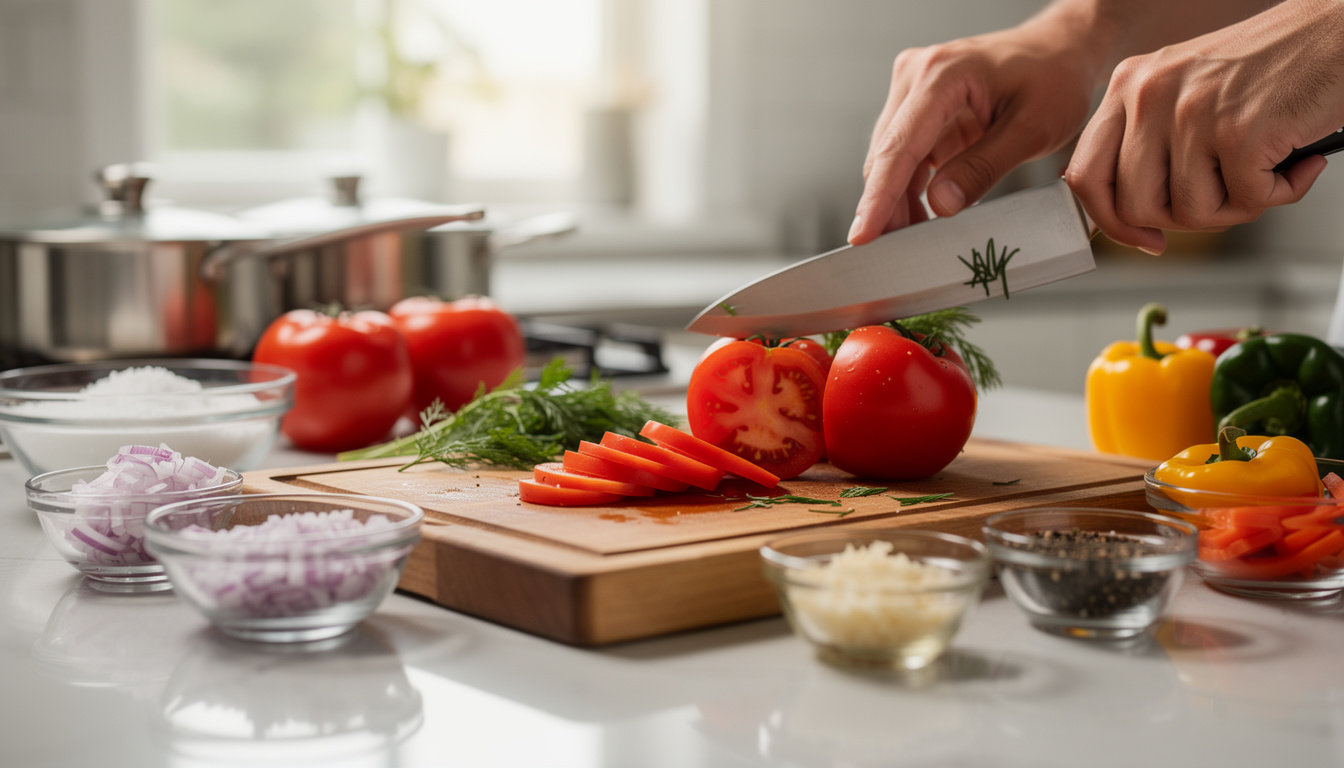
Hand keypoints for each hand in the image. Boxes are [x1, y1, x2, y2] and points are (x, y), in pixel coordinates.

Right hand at [848, 9, 1101, 244]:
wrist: (1062, 49)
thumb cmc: (1055, 76)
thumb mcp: (1032, 128)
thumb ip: (983, 168)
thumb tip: (940, 205)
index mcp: (942, 74)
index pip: (899, 146)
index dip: (879, 198)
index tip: (862, 236)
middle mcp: (918, 76)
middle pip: (887, 155)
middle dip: (887, 207)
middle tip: (897, 254)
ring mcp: (914, 89)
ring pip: (891, 158)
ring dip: (898, 200)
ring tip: (915, 239)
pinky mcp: (920, 106)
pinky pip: (906, 154)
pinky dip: (911, 188)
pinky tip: (923, 215)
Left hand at [1066, 0, 1343, 253]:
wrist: (1338, 31)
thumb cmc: (1269, 69)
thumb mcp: (1183, 93)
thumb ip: (1147, 143)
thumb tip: (1123, 213)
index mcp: (1128, 86)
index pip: (1085, 175)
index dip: (1111, 221)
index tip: (1143, 237)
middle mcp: (1150, 95)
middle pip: (1136, 206)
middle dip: (1185, 218)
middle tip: (1224, 196)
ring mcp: (1192, 114)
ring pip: (1191, 212)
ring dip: (1236, 208)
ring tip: (1263, 171)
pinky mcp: (1240, 133)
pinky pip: (1247, 202)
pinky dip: (1280, 193)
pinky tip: (1296, 162)